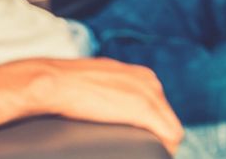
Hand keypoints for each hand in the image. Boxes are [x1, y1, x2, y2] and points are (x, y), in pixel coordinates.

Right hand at [28, 58, 184, 154]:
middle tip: (139, 148)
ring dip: (160, 142)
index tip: (137, 137)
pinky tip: (151, 154)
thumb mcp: (95, 81)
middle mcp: (150, 81)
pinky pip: (172, 136)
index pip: (159, 107)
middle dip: (156, 134)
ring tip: (144, 152)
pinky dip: (164, 148)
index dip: (150, 126)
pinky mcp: (146, 110)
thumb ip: (110, 90)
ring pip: (171, 128)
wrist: (53, 82)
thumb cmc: (64, 85)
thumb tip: (105, 106)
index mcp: (140, 75)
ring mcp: (150, 95)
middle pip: (167, 118)